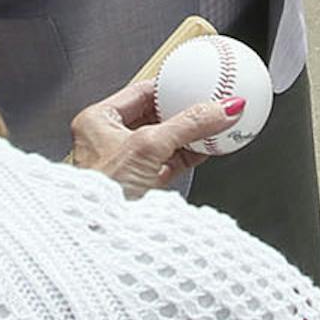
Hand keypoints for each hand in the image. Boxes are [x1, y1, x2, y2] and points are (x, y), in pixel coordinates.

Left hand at [69, 80, 246, 198]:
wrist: (106, 237)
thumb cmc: (105, 191)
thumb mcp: (149, 146)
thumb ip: (188, 125)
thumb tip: (222, 109)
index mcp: (98, 121)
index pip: (140, 92)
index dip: (169, 86)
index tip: (194, 82)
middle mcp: (108, 141)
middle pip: (155, 116)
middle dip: (184, 111)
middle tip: (210, 103)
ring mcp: (125, 165)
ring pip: (164, 141)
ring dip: (190, 135)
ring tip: (215, 124)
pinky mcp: (141, 186)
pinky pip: (169, 163)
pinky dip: (189, 156)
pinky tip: (208, 150)